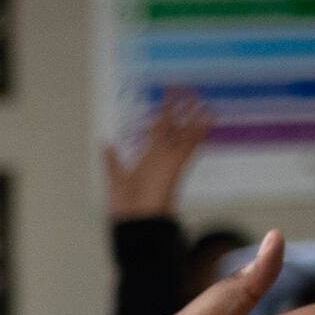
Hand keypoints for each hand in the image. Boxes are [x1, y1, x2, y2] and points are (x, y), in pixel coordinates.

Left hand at [100, 91, 211, 218]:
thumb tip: (104, 144)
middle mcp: (161, 156)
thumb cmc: (126, 206)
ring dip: (194, 117)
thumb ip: (111, 160)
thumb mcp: (114, 178)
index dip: (164, 114)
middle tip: (187, 90)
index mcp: (147, 157)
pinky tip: (209, 118)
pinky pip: (191, 145)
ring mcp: (170, 159)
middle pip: (173, 127)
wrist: (136, 223)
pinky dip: (200, 131)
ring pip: (185, 134)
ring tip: (203, 101)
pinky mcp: (177, 165)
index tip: (167, 99)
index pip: (158, 130)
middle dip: (179, 109)